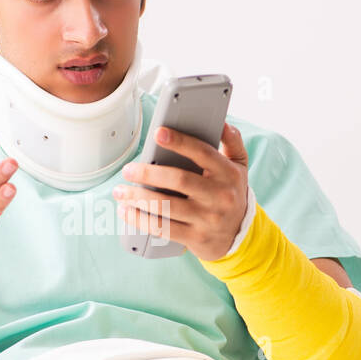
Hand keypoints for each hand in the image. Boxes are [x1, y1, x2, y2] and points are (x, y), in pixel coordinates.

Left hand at [112, 123, 248, 259]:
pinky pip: (163, 228)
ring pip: (167, 206)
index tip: (157, 134)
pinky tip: (127, 212)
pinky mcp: (195, 237)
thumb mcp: (239, 166)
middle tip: (128, 170)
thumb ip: (232, 142)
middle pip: (179, 180)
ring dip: (139, 198)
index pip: (202, 153)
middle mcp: (219, 196)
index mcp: (227, 173)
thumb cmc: (232, 193)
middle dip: (149, 174)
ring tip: (120, 192)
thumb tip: (222, 122)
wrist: (240, 234)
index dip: (179, 142)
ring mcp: (207, 218)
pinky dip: (141, 220)